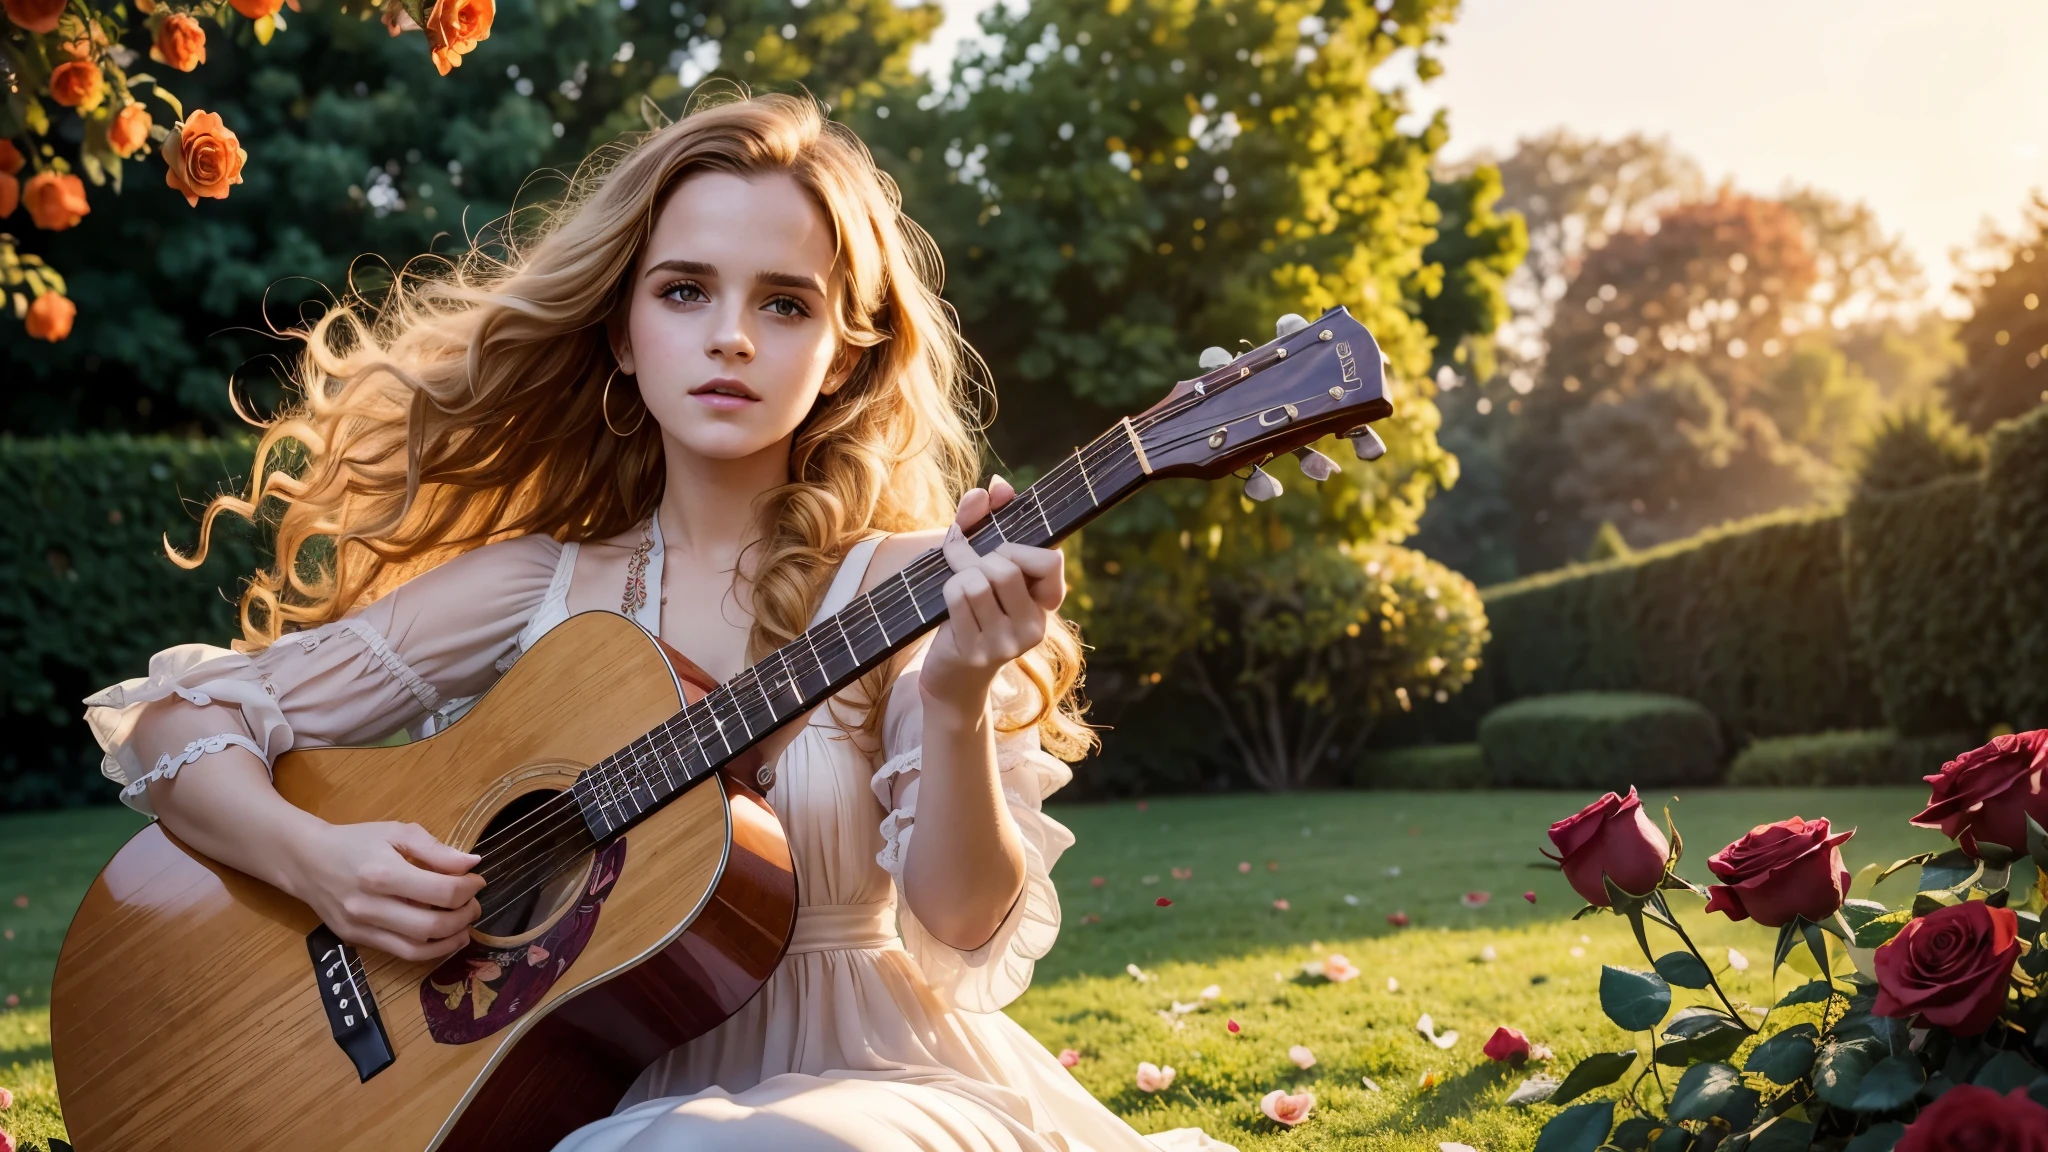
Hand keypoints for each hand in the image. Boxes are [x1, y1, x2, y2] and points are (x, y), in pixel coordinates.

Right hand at [281, 820, 484, 961]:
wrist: (307, 861)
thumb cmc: (356, 842)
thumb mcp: (396, 832)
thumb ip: (436, 850)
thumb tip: (472, 864)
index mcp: (383, 873)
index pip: (442, 891)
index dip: (469, 889)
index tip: (477, 881)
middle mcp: (370, 905)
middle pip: (432, 924)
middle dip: (464, 917)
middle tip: (474, 905)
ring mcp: (361, 927)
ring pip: (417, 948)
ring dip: (450, 941)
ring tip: (465, 926)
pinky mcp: (356, 940)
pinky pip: (400, 953)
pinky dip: (428, 950)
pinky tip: (443, 938)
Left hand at [921, 476, 1065, 715]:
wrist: (953, 678)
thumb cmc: (971, 610)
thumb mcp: (984, 565)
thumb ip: (989, 522)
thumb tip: (995, 487)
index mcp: (1046, 605)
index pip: (1049, 560)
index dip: (1018, 548)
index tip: (1000, 549)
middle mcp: (1034, 627)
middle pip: (1005, 565)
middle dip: (977, 556)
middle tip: (966, 565)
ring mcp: (1006, 644)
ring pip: (977, 580)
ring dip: (958, 574)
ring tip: (957, 587)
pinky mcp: (977, 652)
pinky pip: (957, 596)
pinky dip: (947, 590)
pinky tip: (949, 607)